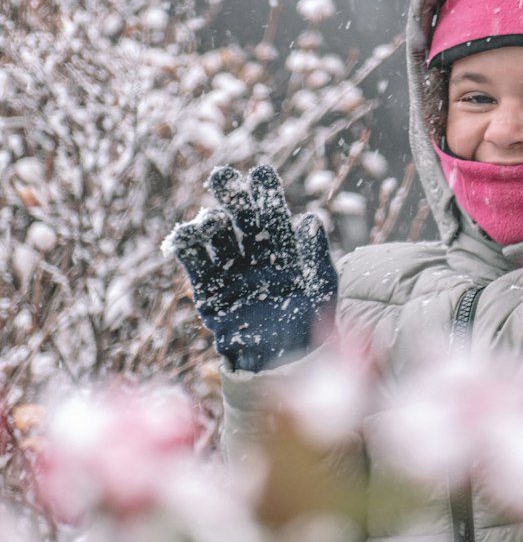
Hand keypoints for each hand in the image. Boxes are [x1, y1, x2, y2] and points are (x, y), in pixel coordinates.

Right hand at [165, 164, 337, 371]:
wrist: (282, 369)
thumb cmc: (309, 329)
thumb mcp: (320, 291)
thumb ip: (316, 256)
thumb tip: (310, 220)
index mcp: (284, 252)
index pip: (274, 216)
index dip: (266, 194)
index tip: (260, 172)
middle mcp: (256, 258)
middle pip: (241, 221)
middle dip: (232, 197)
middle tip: (222, 176)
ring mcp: (231, 274)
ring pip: (217, 240)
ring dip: (210, 224)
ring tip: (211, 219)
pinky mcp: (210, 295)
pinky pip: (196, 267)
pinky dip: (188, 250)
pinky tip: (183, 236)